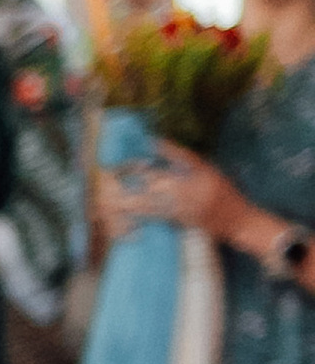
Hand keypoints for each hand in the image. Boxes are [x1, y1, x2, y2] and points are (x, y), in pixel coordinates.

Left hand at [118, 147, 242, 238]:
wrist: (241, 221)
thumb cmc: (229, 195)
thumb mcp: (217, 174)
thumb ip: (196, 166)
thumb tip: (172, 156)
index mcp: (208, 174)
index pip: (186, 157)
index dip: (169, 149)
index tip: (151, 142)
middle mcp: (199, 189)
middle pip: (168, 179)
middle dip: (147, 176)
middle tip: (127, 170)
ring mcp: (192, 206)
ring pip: (162, 200)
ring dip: (141, 199)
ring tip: (122, 197)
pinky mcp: (188, 220)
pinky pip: (165, 216)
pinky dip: (150, 214)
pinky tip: (135, 213)